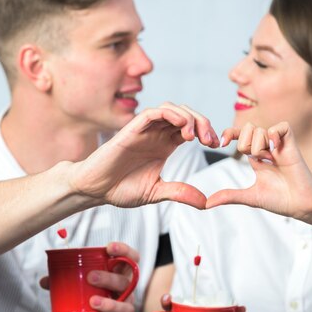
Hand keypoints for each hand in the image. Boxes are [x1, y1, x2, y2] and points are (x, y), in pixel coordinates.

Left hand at [39, 242, 139, 311]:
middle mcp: (127, 293)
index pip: (132, 260)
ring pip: (125, 306)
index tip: (109, 248)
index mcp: (120, 277)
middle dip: (109, 277)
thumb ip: (66, 284)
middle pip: (125, 281)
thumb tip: (44, 280)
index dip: (124, 251)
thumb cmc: (95, 307)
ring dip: (109, 304)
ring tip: (92, 302)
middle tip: (90, 277)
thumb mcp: (85, 291)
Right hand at [70, 103, 219, 209]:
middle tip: (211, 140)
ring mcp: (144, 130)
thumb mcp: (157, 192)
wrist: (95, 189)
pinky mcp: (131, 129)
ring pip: (172, 109)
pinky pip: (153, 113)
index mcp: (165, 145)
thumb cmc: (121, 188)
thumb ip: (180, 193)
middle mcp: (156, 134)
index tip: (216, 145)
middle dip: (203, 123)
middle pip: (186, 115)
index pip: (191, 129)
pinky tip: (181, 126)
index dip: (207, 132)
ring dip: (188, 117)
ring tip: (195, 135)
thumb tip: (205, 203)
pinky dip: (170, 114)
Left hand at [207, 122, 311, 219]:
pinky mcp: (292, 145)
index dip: (229, 134)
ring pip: (259, 129)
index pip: (240, 135)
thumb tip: (206, 203)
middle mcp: (267, 148)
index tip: (220, 144)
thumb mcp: (250, 197)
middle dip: (243, 143)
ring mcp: (280, 145)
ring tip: (268, 160)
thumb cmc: (280, 201)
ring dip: (257, 146)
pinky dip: (273, 136)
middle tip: (254, 159)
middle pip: (247, 128)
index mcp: (257, 157)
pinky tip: (274, 150)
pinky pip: (281, 127)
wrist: (301, 206)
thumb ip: (229, 196)